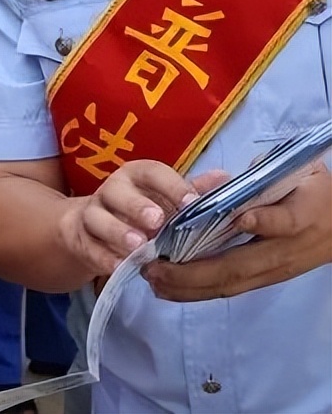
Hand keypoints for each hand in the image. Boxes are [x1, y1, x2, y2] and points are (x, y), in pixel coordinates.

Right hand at [57, 160, 206, 276]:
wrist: (89, 226)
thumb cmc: (138, 209)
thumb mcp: (164, 198)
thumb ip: (192, 191)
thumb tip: (227, 179)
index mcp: (135, 176)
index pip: (152, 172)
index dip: (172, 186)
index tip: (192, 202)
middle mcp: (111, 190)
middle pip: (118, 191)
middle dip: (136, 205)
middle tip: (157, 220)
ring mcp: (93, 214)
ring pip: (98, 218)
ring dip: (118, 231)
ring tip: (139, 246)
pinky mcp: (80, 238)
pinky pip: (89, 247)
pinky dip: (103, 257)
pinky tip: (119, 267)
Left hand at [143, 166, 331, 301]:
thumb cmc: (312, 188)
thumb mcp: (297, 171)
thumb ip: (264, 174)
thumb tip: (228, 179)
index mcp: (299, 216)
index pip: (285, 220)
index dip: (263, 220)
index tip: (240, 218)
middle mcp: (285, 249)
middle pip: (239, 265)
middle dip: (192, 271)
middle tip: (153, 267)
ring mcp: (275, 269)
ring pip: (230, 284)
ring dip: (188, 286)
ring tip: (152, 281)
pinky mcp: (267, 278)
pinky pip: (231, 288)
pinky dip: (198, 291)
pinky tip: (168, 290)